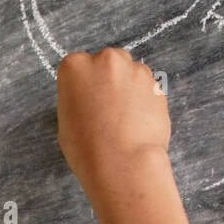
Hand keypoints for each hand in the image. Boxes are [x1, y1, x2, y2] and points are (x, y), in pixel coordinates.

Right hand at [56, 48, 170, 196]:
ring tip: (124, 120)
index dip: (82, 87)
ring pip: (130, 73)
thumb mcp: (66, 121)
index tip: (85, 102)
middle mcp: (105, 60)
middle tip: (105, 110)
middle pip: (107, 63)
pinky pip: (147, 88)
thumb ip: (78, 101)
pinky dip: (144, 101)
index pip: (77, 68)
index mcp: (75, 67)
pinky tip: (138, 123)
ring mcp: (135, 70)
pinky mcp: (156, 84)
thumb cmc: (86, 148)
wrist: (122, 163)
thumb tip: (92, 101)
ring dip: (128, 89)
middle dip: (107, 81)